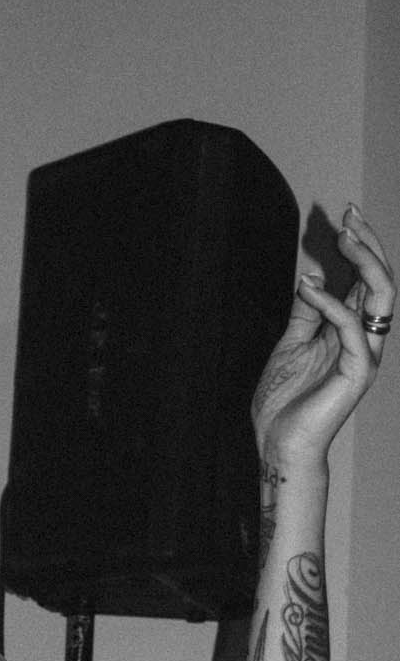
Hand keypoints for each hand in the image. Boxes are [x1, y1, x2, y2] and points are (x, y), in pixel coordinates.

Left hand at [252, 204, 390, 467]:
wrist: (279, 446)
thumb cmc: (284, 403)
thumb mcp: (291, 345)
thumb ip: (305, 313)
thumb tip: (313, 277)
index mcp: (351, 330)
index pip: (366, 279)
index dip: (360, 246)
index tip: (345, 215)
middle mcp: (366, 338)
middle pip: (382, 280)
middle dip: (369, 243)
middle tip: (350, 214)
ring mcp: (366, 353)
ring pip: (382, 296)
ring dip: (365, 261)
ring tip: (344, 237)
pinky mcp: (359, 371)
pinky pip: (353, 327)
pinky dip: (332, 304)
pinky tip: (310, 287)